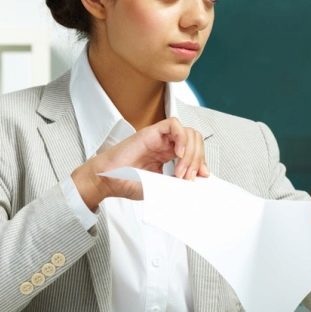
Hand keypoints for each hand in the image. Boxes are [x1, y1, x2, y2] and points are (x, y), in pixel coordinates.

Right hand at [71, 117, 208, 209]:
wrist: (107, 179)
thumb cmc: (126, 182)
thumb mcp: (159, 187)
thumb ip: (177, 183)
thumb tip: (197, 182)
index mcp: (168, 157)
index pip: (195, 151)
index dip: (202, 162)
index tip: (203, 177)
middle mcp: (166, 145)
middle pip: (195, 141)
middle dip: (197, 159)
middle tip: (189, 176)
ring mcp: (159, 138)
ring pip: (188, 133)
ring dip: (189, 153)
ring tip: (181, 170)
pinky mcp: (151, 132)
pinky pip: (173, 124)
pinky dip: (181, 138)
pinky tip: (177, 154)